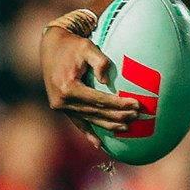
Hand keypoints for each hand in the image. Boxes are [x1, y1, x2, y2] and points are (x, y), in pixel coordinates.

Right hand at [41, 26, 138, 147]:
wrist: (51, 46)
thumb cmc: (73, 46)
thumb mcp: (87, 47)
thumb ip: (100, 61)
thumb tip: (106, 81)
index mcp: (68, 87)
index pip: (99, 100)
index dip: (119, 104)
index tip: (137, 104)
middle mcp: (62, 101)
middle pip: (96, 112)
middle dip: (118, 115)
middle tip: (138, 116)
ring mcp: (59, 106)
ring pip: (89, 119)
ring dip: (108, 124)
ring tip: (127, 126)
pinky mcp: (60, 108)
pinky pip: (77, 122)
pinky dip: (88, 133)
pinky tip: (98, 144)